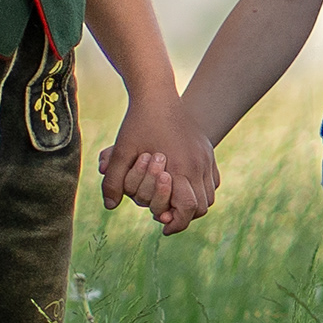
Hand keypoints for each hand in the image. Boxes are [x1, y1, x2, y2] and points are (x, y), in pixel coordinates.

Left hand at [101, 106, 218, 233]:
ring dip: (193, 203)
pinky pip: (212, 180)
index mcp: (178, 167)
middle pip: (202, 207)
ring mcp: (205, 157)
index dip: (176, 224)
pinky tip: (182, 186)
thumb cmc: (138, 123)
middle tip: (166, 217)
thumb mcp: (120, 151)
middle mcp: (197, 164)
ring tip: (174, 203)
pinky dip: (201, 189)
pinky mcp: (207, 150)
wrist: (157, 94)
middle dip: (184, 216)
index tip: (162, 228)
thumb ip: (113, 181)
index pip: (188, 209)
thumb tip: (110, 206)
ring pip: (209, 195)